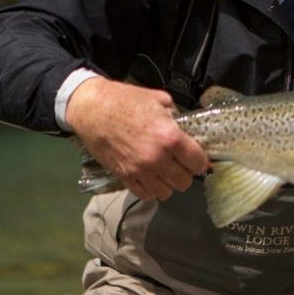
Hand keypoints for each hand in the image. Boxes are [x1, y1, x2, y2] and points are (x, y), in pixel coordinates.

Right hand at [66, 77, 209, 200]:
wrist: (92, 109)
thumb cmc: (125, 100)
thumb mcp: (160, 100)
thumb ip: (176, 117)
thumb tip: (185, 129)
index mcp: (170, 137)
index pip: (198, 162)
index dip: (202, 162)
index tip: (199, 160)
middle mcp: (157, 158)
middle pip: (184, 182)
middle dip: (186, 173)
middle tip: (181, 164)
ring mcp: (139, 171)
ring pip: (166, 193)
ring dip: (168, 183)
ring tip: (165, 172)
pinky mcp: (124, 177)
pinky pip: (145, 194)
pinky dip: (151, 189)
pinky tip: (150, 177)